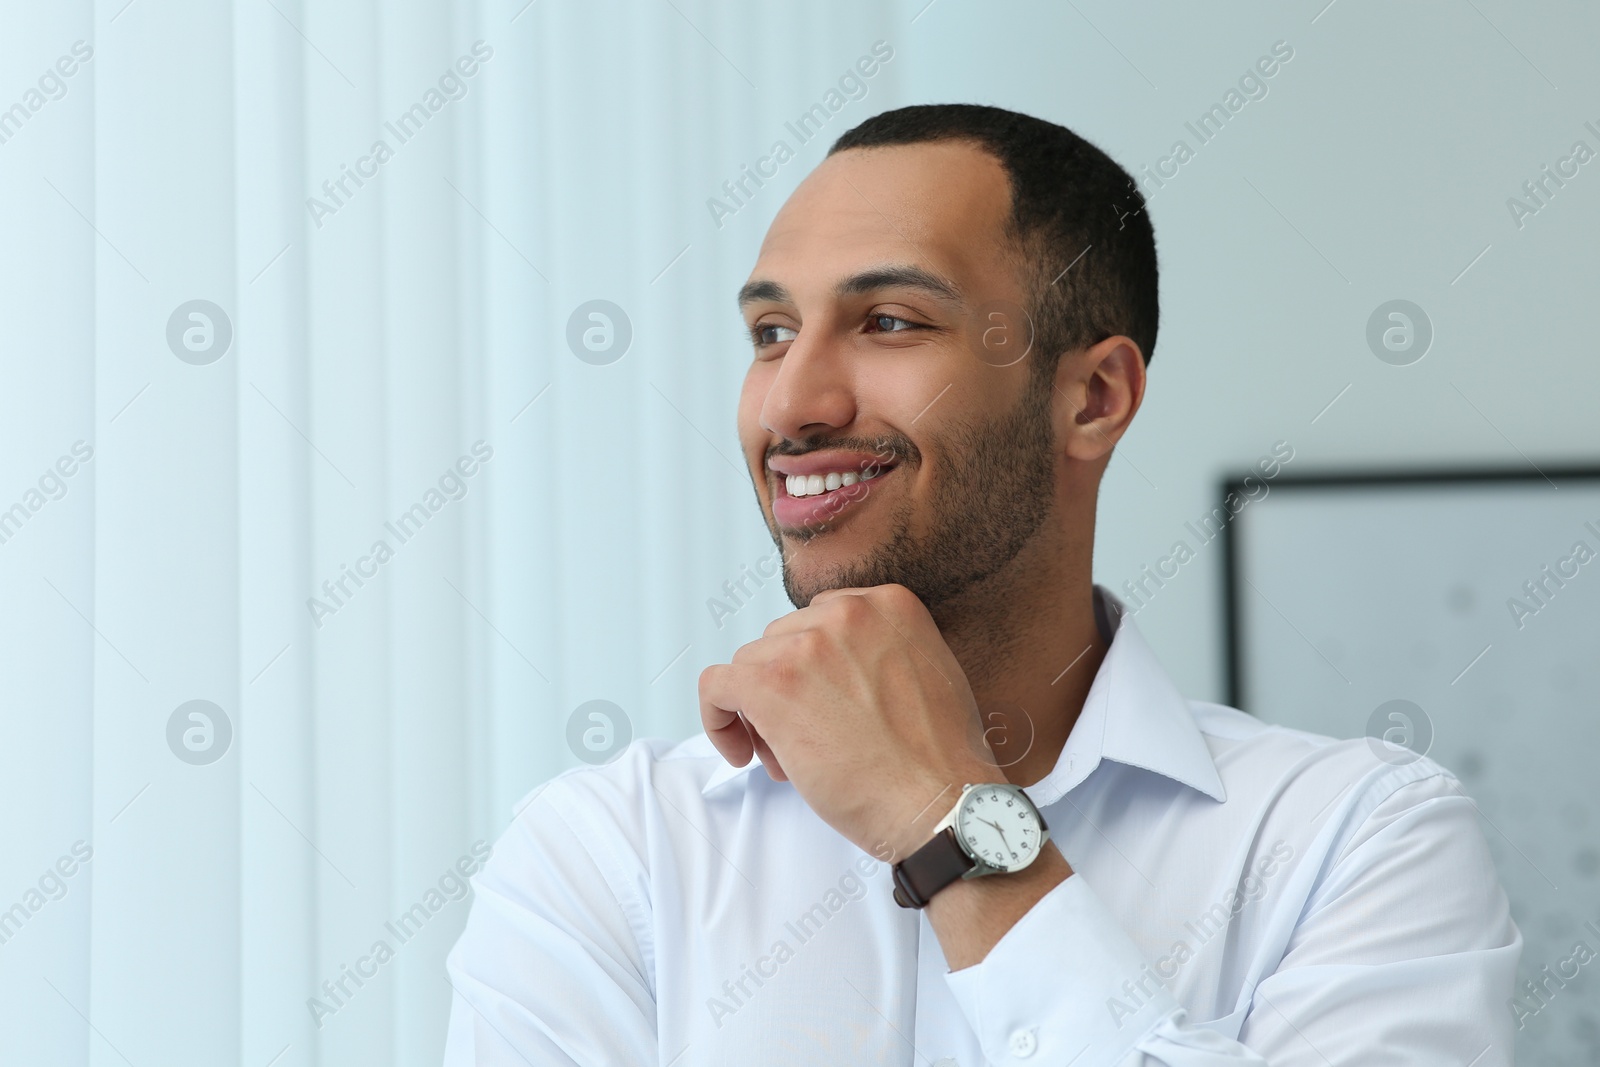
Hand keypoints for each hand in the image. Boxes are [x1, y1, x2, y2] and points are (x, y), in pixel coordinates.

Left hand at [699, 584, 997, 860]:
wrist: (941, 805)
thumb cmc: (938, 760)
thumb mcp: (930, 673)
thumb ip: (882, 652)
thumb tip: (831, 671)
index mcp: (890, 604)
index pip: (820, 621)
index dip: (812, 666)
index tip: (818, 701)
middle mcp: (847, 613)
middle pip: (782, 641)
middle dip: (786, 690)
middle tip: (807, 741)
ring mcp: (807, 646)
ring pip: (750, 666)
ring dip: (761, 713)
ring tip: (789, 760)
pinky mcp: (771, 684)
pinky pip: (716, 685)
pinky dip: (718, 718)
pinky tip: (740, 751)